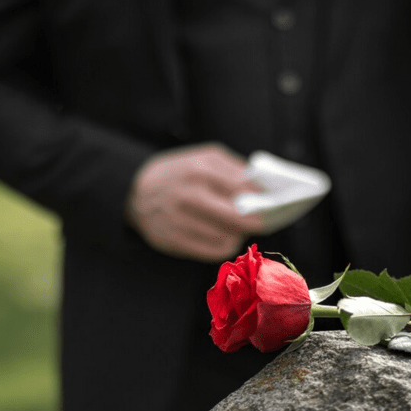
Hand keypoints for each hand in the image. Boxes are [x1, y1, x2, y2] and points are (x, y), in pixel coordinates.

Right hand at [126, 143, 264, 261]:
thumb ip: (235, 169)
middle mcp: (188, 196)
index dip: (262, 198)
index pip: (242, 189)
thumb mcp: (205, 158)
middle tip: (264, 221)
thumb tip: (264, 187)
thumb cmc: (180, 173)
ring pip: (227, 238)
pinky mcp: (173, 241)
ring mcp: (179, 221)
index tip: (274, 201)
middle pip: (237, 218)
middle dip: (256, 221)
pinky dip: (225, 245)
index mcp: (198, 170)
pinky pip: (213, 251)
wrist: (135, 192)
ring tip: (242, 227)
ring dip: (239, 234)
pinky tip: (227, 236)